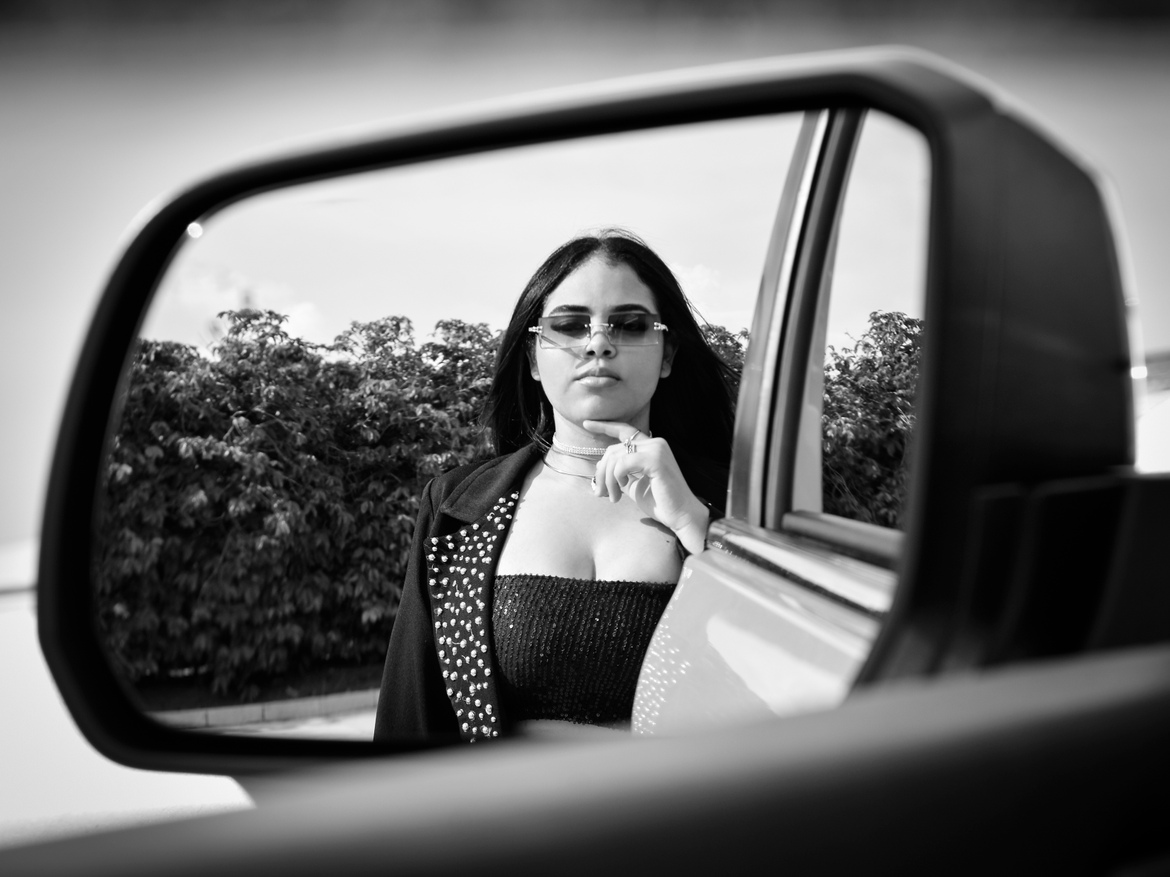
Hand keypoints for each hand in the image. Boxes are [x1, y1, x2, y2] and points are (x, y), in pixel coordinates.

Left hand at [582, 420, 709, 555]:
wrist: (681, 516)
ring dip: (608, 480)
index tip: (586, 424)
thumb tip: (599, 468)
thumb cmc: (660, 503)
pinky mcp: (655, 460)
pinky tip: (623, 488)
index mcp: (651, 447)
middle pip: (613, 449)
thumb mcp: (634, 485)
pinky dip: (616, 478)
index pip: (625, 430)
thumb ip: (620, 473)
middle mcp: (655, 443)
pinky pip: (622, 464)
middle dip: (601, 472)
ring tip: (613, 497)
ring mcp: (656, 449)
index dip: (605, 426)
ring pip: (615, 457)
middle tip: (600, 493)